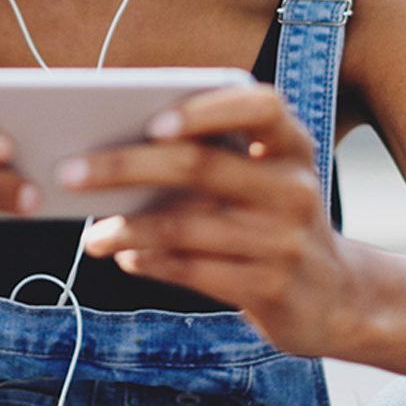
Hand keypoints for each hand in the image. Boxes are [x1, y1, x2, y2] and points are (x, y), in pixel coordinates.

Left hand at [67, 84, 353, 355]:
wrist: (336, 298)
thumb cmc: (275, 223)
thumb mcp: (264, 181)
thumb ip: (212, 159)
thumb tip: (114, 151)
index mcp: (291, 147)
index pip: (260, 107)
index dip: (206, 110)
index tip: (152, 120)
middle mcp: (294, 188)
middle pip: (200, 165)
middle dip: (125, 166)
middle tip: (69, 172)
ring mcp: (284, 241)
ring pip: (185, 225)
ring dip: (125, 227)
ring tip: (91, 234)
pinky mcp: (270, 288)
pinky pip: (192, 270)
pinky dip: (149, 260)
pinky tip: (125, 255)